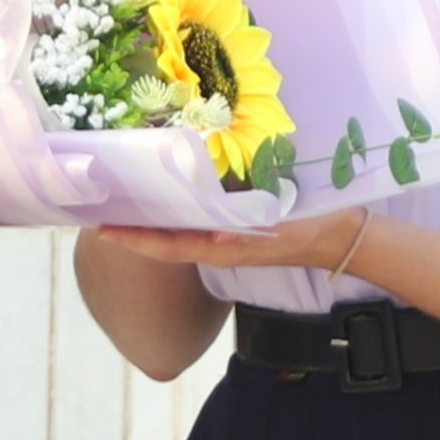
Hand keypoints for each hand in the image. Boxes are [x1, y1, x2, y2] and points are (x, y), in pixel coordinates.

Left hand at [95, 208, 363, 269]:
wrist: (342, 235)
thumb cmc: (313, 227)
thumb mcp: (282, 228)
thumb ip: (248, 232)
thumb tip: (212, 234)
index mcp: (223, 248)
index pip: (168, 248)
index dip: (135, 240)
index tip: (103, 230)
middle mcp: (217, 244)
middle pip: (164, 238)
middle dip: (132, 226)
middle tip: (97, 206)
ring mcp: (225, 236)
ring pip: (177, 229)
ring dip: (149, 216)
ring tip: (118, 196)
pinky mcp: (234, 225)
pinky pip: (194, 219)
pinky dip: (173, 208)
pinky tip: (162, 192)